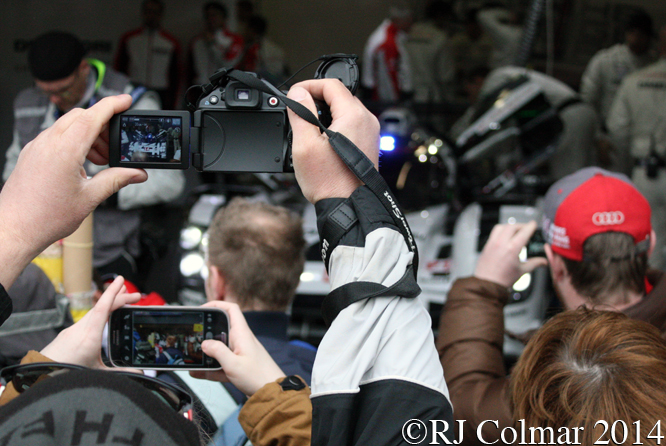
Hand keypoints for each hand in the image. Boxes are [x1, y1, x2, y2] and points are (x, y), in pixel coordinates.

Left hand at [0, 95, 147, 287]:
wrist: (14, 229)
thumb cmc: (46, 217)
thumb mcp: (90, 198)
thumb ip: (116, 180)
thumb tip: (137, 173)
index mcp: (64, 151)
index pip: (92, 116)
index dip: (112, 105)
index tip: (126, 100)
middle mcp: (48, 143)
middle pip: (80, 117)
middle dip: (102, 123)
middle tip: (116, 143)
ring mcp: (37, 147)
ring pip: (67, 126)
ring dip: (88, 134)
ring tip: (100, 159)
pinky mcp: (31, 154)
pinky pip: (56, 137)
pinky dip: (73, 141)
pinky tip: (82, 163)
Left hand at [40, 276, 140, 367]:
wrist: (39, 377)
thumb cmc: (66, 376)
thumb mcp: (97, 374)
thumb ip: (120, 372)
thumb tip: (138, 372)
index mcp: (90, 337)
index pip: (103, 308)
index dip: (113, 293)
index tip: (121, 281)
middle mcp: (80, 330)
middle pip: (101, 307)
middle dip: (118, 297)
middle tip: (135, 295)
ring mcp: (72, 331)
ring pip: (93, 312)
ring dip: (107, 305)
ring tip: (120, 299)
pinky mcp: (67, 335)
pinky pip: (86, 319)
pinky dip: (98, 313)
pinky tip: (103, 317)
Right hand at [190, 301, 285, 396]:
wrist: (273, 393)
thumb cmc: (259, 377)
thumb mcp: (234, 364)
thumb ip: (218, 352)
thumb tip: (205, 343)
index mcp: (242, 334)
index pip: (231, 309)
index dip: (217, 305)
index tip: (203, 310)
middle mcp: (241, 340)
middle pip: (221, 329)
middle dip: (207, 333)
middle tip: (194, 338)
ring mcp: (240, 353)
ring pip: (220, 348)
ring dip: (207, 353)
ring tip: (193, 358)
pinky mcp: (239, 366)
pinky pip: (221, 363)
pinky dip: (211, 367)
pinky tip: (199, 372)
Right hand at [286, 79, 379, 202]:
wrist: (348, 207)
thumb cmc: (330, 182)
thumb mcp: (305, 145)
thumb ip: (301, 114)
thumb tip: (298, 94)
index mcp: (353, 115)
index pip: (331, 84)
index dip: (309, 85)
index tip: (295, 94)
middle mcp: (367, 121)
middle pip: (339, 96)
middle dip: (317, 99)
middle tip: (298, 110)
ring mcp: (370, 133)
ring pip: (345, 110)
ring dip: (325, 113)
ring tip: (308, 127)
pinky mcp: (369, 145)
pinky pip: (351, 125)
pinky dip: (335, 125)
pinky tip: (322, 141)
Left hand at [473, 221, 547, 287]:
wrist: (487, 284)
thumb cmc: (503, 279)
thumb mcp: (522, 271)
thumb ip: (534, 263)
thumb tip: (544, 261)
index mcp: (512, 249)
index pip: (524, 232)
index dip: (530, 226)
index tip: (533, 224)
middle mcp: (501, 243)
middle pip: (512, 226)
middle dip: (521, 225)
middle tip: (526, 229)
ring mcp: (492, 243)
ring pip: (501, 227)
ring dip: (510, 226)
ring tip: (515, 231)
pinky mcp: (487, 245)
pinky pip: (494, 233)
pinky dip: (501, 231)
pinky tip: (505, 237)